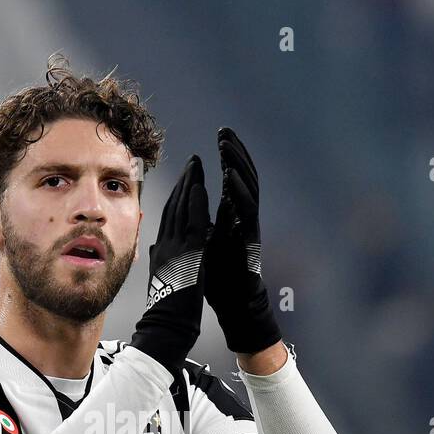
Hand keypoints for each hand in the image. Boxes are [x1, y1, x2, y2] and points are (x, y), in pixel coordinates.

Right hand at [129, 154, 211, 376]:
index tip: (183, 181)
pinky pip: (189, 222)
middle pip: (172, 208)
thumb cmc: (166, 311)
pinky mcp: (185, 254)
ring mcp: (172, 249)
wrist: (166, 328)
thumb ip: (159, 261)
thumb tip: (156, 249)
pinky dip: (194, 203)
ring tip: (197, 166)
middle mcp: (162, 246)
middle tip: (191, 164)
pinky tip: (200, 187)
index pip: (167, 218)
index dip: (175, 197)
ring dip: (189, 185)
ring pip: (180, 209)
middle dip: (182, 184)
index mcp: (159, 253)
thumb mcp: (161, 281)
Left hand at [203, 127, 282, 355]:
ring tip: (227, 146)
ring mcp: (249, 226)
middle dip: (234, 153)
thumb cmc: (218, 275)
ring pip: (247, 188)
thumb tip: (183, 209)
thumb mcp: (204, 242)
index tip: (220, 135)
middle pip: (243, 176)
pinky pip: (245, 211)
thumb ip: (199, 223)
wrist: (234, 302)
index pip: (234, 177)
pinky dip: (239, 193)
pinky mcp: (250, 238)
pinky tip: (231, 178)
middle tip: (225, 131)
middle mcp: (244, 216)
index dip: (228, 157)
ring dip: (237, 166)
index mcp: (234, 213)